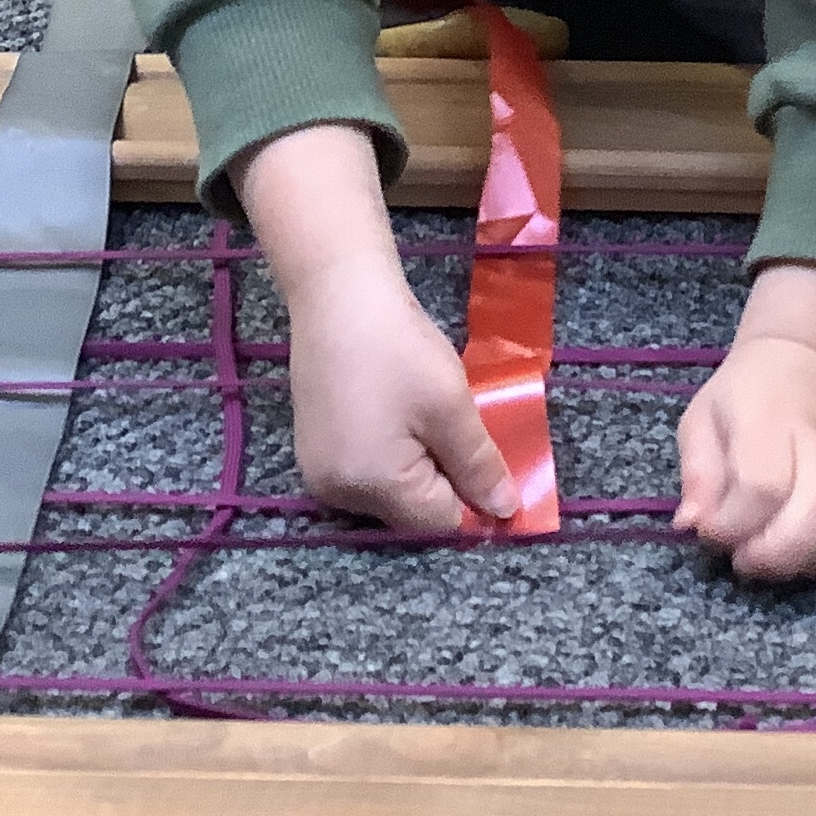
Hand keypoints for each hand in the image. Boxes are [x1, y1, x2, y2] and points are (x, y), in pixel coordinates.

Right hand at [287, 270, 518, 528]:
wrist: (337, 294)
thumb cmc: (399, 348)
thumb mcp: (451, 407)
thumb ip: (478, 466)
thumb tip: (504, 511)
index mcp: (372, 487)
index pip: (440, 522)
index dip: (473, 496)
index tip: (485, 455)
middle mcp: (337, 494)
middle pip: (412, 511)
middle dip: (443, 478)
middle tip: (452, 424)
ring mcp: (318, 473)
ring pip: (390, 492)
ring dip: (417, 465)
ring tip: (423, 414)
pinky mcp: (312, 451)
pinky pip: (365, 472)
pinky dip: (389, 453)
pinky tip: (396, 413)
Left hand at [673, 261, 815, 579]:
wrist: (805, 367)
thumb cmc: (745, 400)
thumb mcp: (702, 420)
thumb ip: (697, 474)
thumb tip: (691, 525)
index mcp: (767, 419)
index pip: (762, 482)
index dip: (734, 523)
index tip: (712, 533)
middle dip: (779, 552)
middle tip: (746, 560)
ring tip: (781, 561)